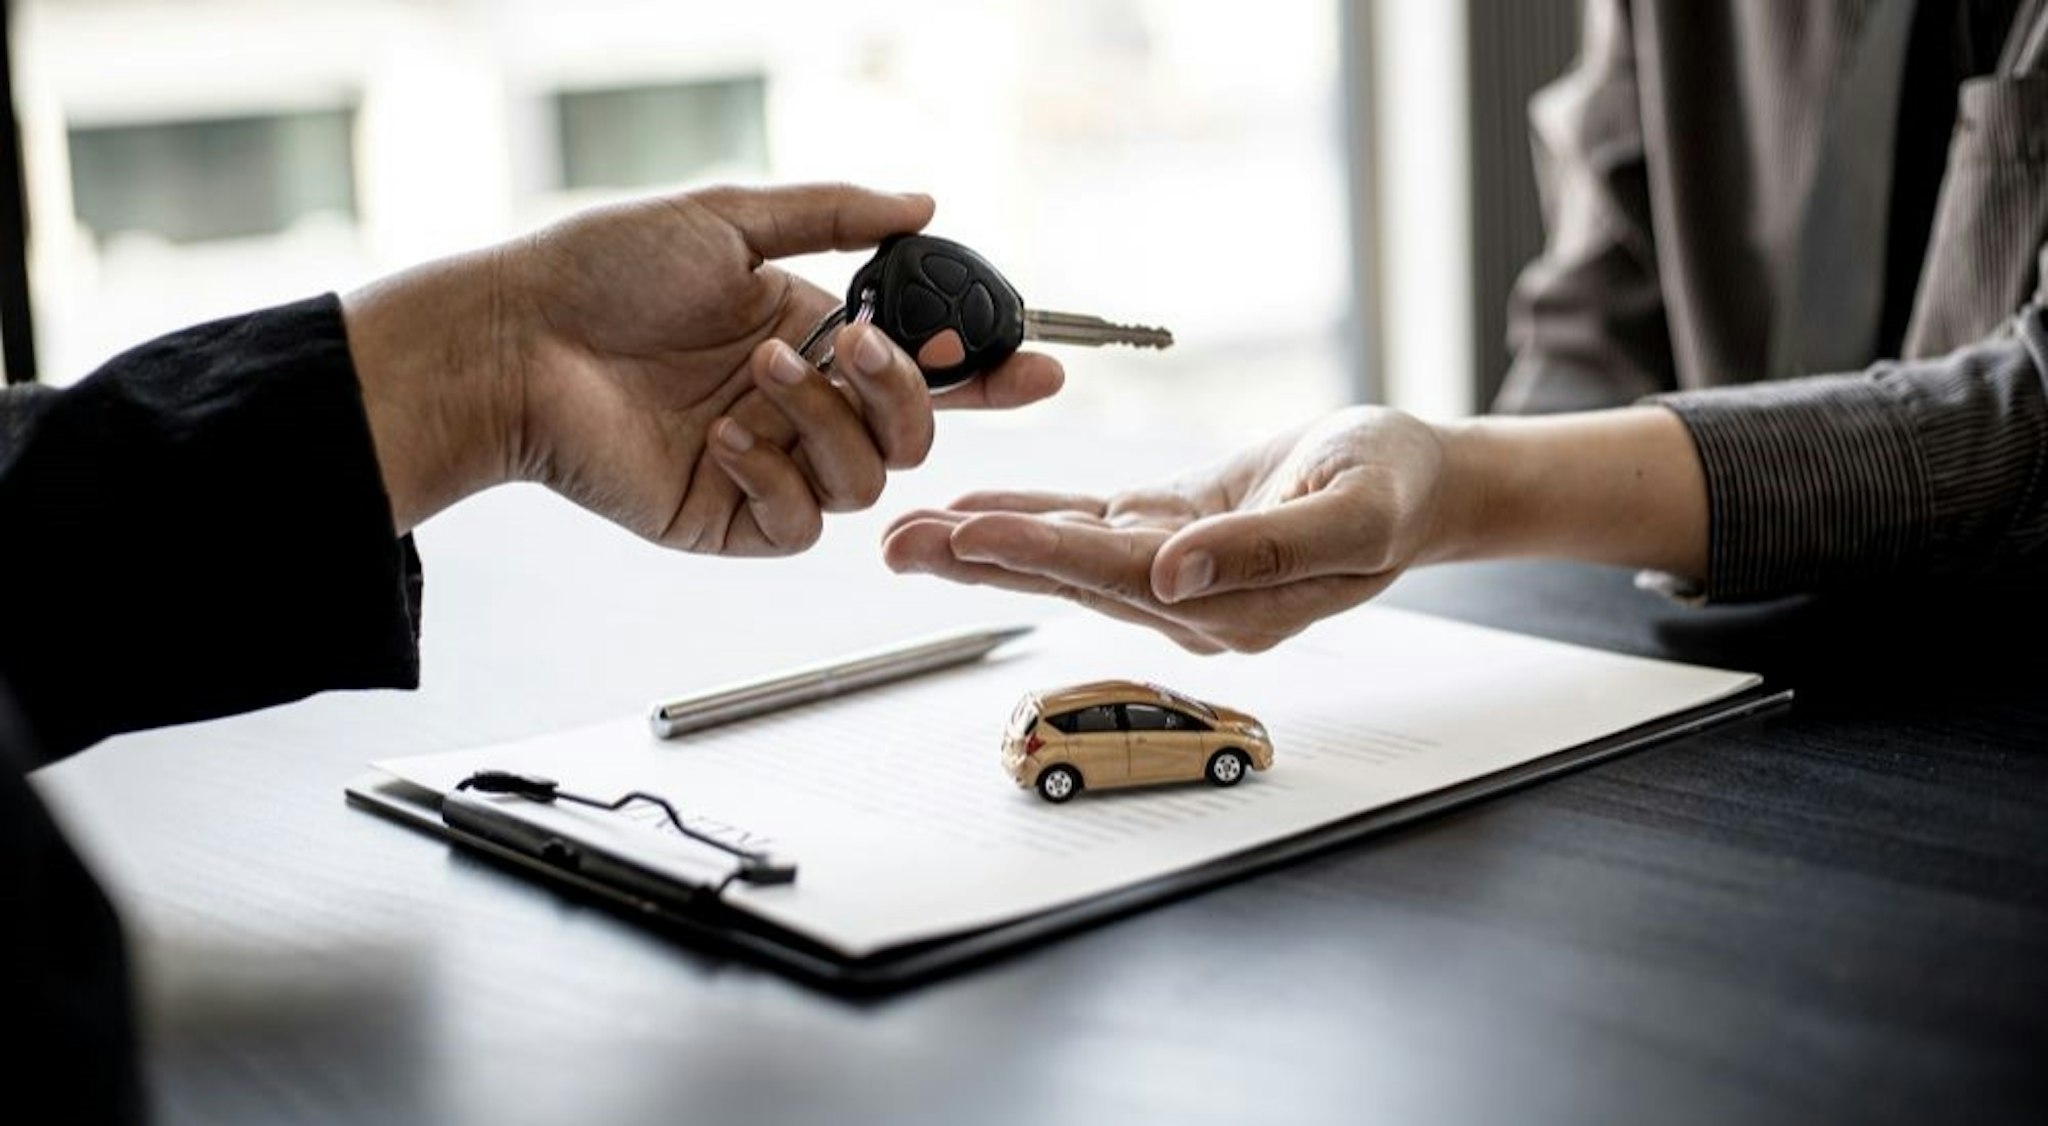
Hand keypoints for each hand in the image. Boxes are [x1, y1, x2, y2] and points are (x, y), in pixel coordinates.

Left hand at [344, 182, 1063, 551]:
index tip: (1040, 366)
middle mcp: (802, 405)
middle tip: (858, 345)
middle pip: (914, 433)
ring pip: (869, 481)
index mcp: (813, 336)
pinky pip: (804, 522)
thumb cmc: (603, 271)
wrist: (514, 339)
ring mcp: (771, 466)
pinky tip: (730, 438)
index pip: (926, 366)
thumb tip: (925, 202)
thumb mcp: (731, 218)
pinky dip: (780, 477)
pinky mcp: (732, 517)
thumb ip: (836, 216)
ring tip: (760, 371)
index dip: (988, 373)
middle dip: (905, 390)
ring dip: (831, 422)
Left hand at [882, 406, 1453, 652]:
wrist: (1421, 481)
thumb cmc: (1398, 487)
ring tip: (906, 532)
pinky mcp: (1171, 530)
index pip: (1114, 575)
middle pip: (1066, 574)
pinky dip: (1029, 515)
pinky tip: (970, 510)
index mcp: (1231, 605)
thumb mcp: (1354, 512)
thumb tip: (1177, 575)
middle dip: (976, 558)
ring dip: (985, 542)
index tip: (966, 535)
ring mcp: (1175, 571)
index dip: (1037, 552)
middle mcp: (1189, 599)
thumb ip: (1267, 551)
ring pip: (1063, 553)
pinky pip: (1087, 524)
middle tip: (891, 544)